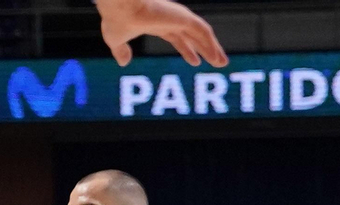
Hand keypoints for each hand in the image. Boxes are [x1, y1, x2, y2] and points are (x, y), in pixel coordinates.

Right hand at [97, 0, 226, 66]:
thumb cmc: (116, 21)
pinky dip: (211, 44)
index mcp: (157, 24)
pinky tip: (216, 57)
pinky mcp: (183, 17)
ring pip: (202, 34)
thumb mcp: (116, 41)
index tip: (196, 61)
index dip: (187, 49)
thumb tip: (124, 63)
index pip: (178, 38)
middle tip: (218, 62)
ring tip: (222, 63)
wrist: (120, 7)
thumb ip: (121, 51)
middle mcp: (171, 20)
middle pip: (193, 36)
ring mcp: (179, 18)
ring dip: (213, 48)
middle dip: (205, 49)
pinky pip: (203, 32)